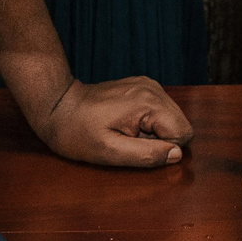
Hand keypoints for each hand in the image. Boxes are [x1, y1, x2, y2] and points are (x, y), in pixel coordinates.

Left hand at [32, 74, 194, 168]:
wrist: (58, 106)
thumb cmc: (77, 132)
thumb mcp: (109, 152)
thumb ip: (146, 155)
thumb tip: (176, 155)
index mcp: (148, 103)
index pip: (183, 133)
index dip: (163, 149)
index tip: (135, 147)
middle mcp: (153, 89)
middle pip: (180, 124)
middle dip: (159, 139)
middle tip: (128, 141)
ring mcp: (148, 85)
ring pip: (171, 118)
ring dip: (154, 132)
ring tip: (125, 132)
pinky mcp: (142, 87)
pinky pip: (160, 111)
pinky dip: (148, 122)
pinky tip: (126, 124)